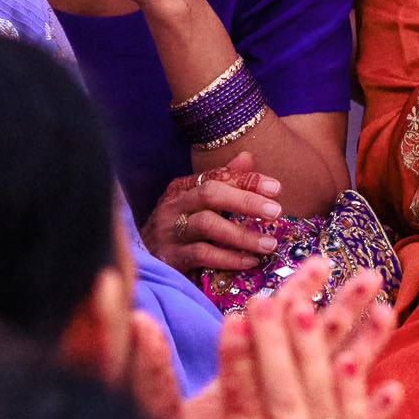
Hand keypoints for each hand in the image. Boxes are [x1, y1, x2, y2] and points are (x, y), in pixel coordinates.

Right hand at [143, 154, 285, 274]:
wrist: (142, 261)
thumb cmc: (178, 229)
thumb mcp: (198, 204)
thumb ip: (223, 181)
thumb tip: (247, 157)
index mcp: (183, 188)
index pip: (218, 176)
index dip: (247, 180)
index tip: (276, 188)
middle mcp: (174, 205)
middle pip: (210, 194)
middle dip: (246, 201)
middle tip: (276, 212)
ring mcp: (169, 231)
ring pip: (207, 225)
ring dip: (242, 235)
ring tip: (269, 243)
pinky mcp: (170, 257)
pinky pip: (202, 255)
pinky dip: (228, 258)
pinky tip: (249, 261)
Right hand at [176, 256, 403, 418]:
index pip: (245, 411)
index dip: (240, 362)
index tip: (234, 318)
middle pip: (287, 395)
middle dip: (278, 341)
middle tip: (271, 296)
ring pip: (327, 401)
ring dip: (321, 349)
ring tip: (314, 304)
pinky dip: (360, 390)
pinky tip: (361, 359)